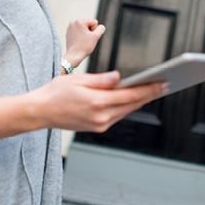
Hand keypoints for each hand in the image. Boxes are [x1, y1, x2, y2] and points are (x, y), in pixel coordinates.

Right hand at [33, 71, 164, 132]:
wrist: (40, 112)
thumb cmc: (56, 92)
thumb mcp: (79, 80)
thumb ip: (101, 80)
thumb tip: (119, 77)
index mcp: (98, 102)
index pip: (131, 95)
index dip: (149, 89)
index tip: (162, 83)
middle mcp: (101, 116)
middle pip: (132, 105)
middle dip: (149, 94)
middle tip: (164, 85)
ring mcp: (100, 124)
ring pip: (126, 111)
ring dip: (139, 101)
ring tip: (152, 90)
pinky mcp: (97, 127)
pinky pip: (117, 116)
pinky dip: (126, 107)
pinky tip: (133, 99)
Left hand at [64, 18, 105, 66]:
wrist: (74, 56)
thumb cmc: (84, 46)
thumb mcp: (96, 36)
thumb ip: (101, 28)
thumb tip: (100, 26)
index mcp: (79, 21)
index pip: (94, 22)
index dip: (94, 31)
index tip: (88, 37)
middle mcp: (73, 22)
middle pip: (89, 24)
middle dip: (89, 32)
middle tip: (85, 39)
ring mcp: (70, 27)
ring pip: (84, 28)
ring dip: (85, 34)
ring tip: (82, 40)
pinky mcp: (68, 32)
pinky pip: (79, 32)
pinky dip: (80, 36)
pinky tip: (78, 41)